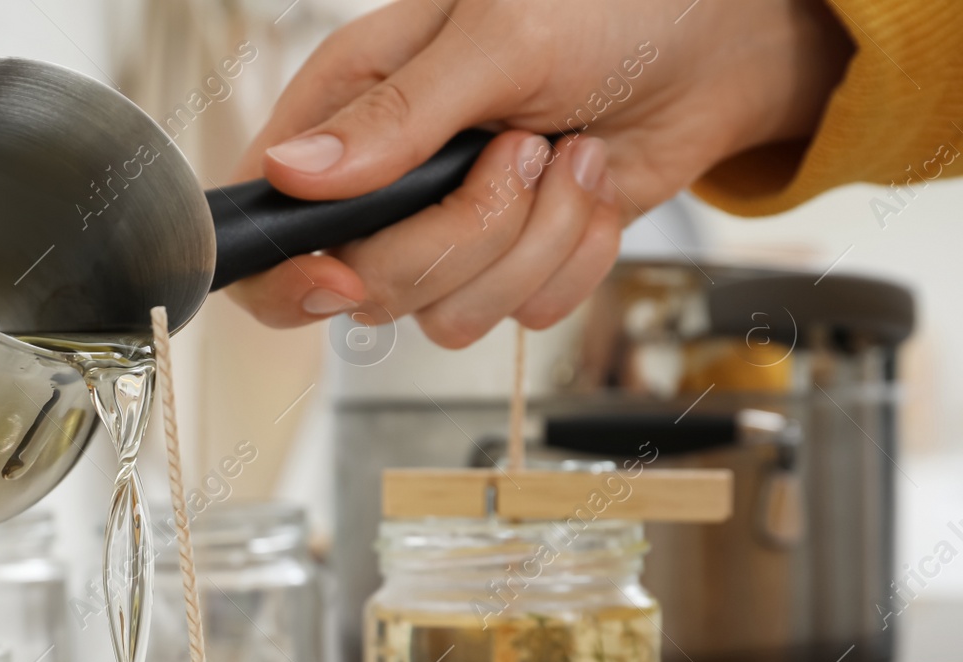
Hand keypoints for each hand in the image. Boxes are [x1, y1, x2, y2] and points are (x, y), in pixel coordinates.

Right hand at [228, 0, 851, 345]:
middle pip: (369, 288)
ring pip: (450, 314)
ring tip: (567, 156)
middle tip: (517, 152)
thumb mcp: (495, 38)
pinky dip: (577, 256)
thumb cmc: (604, 4)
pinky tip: (591, 185)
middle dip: (463, 235)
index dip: (288, 273)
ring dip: (535, 241)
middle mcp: (386, 184)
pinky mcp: (514, 263)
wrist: (712, 39)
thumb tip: (292, 172)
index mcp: (348, 111)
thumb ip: (396, 117)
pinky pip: (524, 314)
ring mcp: (449, 231)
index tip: (342, 276)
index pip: (264, 226)